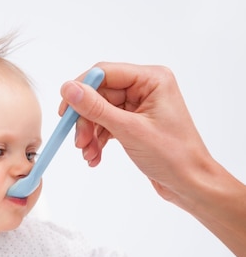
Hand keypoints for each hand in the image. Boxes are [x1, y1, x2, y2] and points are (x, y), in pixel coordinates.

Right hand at [59, 62, 210, 202]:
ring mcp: (139, 105)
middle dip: (85, 120)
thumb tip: (69, 89)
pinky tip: (95, 156)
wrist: (190, 183)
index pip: (104, 73)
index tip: (65, 111)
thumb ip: (96, 108)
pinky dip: (97, 140)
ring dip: (89, 133)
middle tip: (78, 141)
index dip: (81, 90)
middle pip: (99, 95)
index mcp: (152, 79)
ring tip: (88, 153)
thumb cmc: (174, 156)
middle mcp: (145, 87)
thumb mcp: (129, 130)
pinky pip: (105, 124)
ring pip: (99, 111)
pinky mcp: (133, 122)